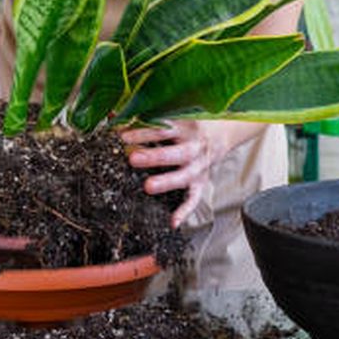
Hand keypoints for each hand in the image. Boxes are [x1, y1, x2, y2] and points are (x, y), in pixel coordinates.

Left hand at [122, 120, 247, 227]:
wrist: (223, 132)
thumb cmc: (191, 125)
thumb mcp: (176, 116)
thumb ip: (149, 119)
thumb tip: (115, 118)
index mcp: (186, 128)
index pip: (162, 130)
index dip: (142, 133)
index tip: (122, 137)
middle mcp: (194, 147)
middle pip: (175, 153)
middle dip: (154, 157)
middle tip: (133, 159)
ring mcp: (199, 167)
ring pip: (184, 176)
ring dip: (167, 182)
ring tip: (148, 187)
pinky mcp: (201, 182)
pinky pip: (194, 198)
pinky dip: (185, 211)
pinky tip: (173, 222)